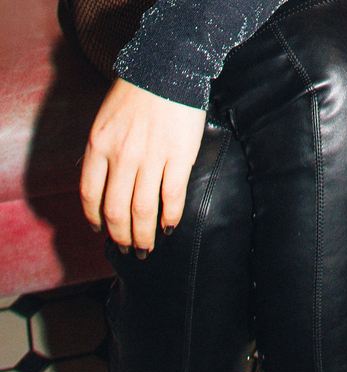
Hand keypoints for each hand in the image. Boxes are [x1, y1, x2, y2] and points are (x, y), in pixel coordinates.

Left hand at [80, 78, 205, 254]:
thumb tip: (109, 183)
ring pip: (143, 209)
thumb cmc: (137, 95)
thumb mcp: (107, 121)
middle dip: (122, 236)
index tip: (101, 232)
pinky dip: (170, 217)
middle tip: (129, 249)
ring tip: (147, 247)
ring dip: (144, 234)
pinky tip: (169, 228)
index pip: (91, 193)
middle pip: (117, 209)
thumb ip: (105, 152)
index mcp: (99, 145)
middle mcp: (122, 155)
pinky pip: (172, 197)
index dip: (95, 219)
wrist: (166, 70)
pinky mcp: (178, 158)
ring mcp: (150, 158)